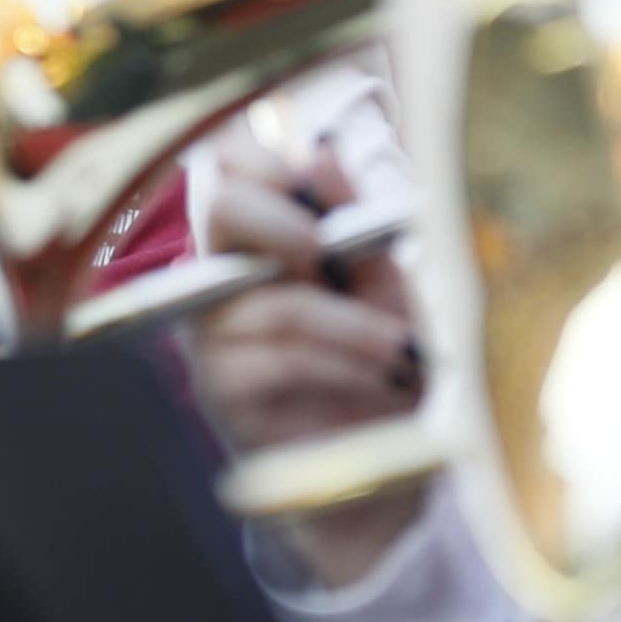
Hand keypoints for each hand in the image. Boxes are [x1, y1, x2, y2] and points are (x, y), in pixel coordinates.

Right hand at [178, 148, 428, 585]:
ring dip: (348, 322)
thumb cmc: (382, 367)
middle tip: (334, 253)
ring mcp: (216, 334)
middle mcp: (227, 275)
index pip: (230, 162)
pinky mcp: (223, 390)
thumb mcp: (388, 287)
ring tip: (404, 349)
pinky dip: (342, 362)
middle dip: (287, 219)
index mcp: (264, 237)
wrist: (380, 469)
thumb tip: (323, 152)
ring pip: (269, 297)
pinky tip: (386, 376)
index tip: (320, 174)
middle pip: (221, 205)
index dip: (267, 152)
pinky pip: (275, 359)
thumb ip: (356, 223)